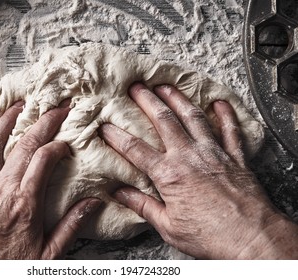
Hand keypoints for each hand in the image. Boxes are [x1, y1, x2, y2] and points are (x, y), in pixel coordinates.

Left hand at [0, 101, 100, 259]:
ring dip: (6, 120)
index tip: (65, 142)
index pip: (44, 159)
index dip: (57, 145)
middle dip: (43, 122)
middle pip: (23, 145)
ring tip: (19, 104)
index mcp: (24, 204)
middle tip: (56, 107)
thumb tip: (94, 202)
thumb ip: (71, 225)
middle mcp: (0, 191)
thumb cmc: (11, 269)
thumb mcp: (49, 253)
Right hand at [100, 83, 297, 258]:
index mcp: (169, 174)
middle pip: (164, 121)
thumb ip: (142, 205)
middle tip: (137, 87)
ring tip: (166, 86)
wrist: (250, 238)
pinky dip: (225, 115)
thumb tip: (119, 192)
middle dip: (147, 101)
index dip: (117, 136)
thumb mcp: (168, 226)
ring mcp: (213, 153)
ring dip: (178, 99)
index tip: (105, 126)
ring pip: (192, 117)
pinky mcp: (234, 157)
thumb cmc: (209, 236)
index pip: (135, 149)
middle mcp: (189, 156)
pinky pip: (230, 129)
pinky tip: (219, 103)